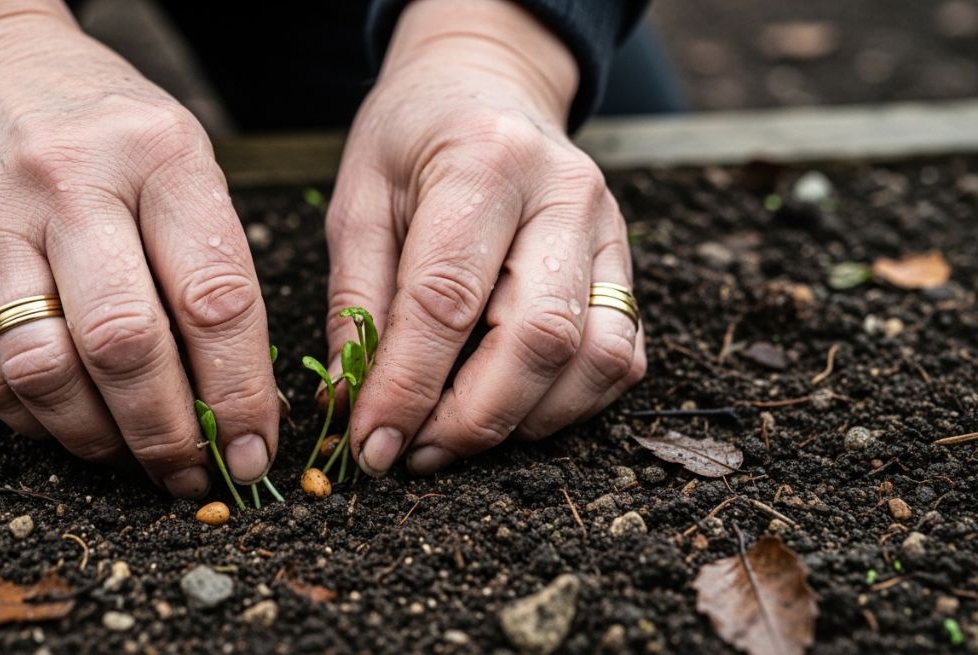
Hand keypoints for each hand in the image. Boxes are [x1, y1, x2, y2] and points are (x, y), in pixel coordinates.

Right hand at [0, 0, 277, 494]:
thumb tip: (243, 407)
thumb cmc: (116, 137)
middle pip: (124, 343)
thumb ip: (215, 271)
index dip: (239, 393)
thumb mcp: (188, 166)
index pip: (213, 297)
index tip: (253, 449)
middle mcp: (69, 181)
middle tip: (192, 472)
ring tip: (134, 456)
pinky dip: (37, 421)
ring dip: (98, 438)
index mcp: (160, 154)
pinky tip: (75, 423)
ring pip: (44, 369)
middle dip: (167, 432)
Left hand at [327, 0, 645, 475]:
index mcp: (485, 162)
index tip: (371, 443)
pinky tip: (511, 408)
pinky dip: (569, 404)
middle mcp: (564, 195)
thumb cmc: (412, 140)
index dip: (407, 386)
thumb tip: (353, 405)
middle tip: (415, 454)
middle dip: (472, 419)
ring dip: (524, 422)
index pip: (447, 299)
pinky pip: (620, 356)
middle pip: (538, 339)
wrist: (485, 86)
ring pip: (594, 359)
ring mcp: (609, 229)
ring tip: (455, 438)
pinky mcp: (626, 262)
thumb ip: (357, 302)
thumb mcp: (360, 200)